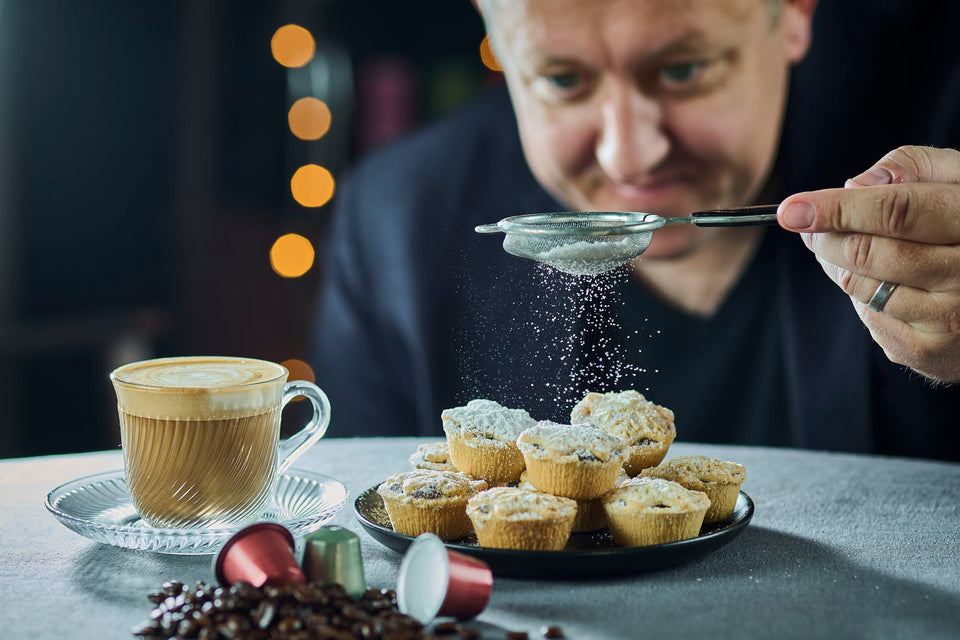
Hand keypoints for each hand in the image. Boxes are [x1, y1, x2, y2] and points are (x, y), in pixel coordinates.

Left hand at [777, 145, 959, 382]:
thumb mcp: (959, 178)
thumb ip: (912, 168)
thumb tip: (854, 185)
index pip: (896, 212)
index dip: (838, 209)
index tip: (792, 209)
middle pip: (868, 253)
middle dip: (826, 237)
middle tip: (808, 226)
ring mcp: (950, 318)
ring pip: (860, 286)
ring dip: (837, 263)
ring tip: (844, 246)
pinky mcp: (929, 351)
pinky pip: (869, 316)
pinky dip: (861, 294)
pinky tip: (881, 280)